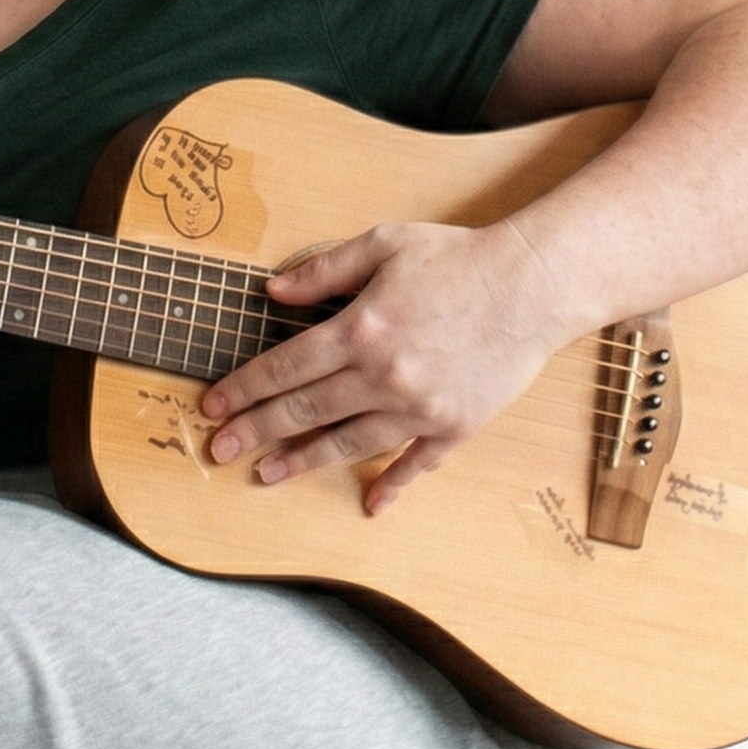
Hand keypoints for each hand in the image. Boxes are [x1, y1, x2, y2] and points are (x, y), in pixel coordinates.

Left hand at [201, 220, 563, 513]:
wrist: (534, 285)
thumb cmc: (457, 257)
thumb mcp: (383, 244)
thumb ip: (323, 268)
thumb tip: (273, 291)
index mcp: (361, 329)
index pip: (285, 367)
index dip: (243, 389)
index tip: (213, 405)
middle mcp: (384, 376)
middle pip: (305, 411)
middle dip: (255, 432)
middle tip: (219, 451)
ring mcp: (420, 408)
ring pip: (348, 443)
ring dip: (302, 461)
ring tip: (267, 474)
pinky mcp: (455, 426)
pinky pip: (416, 464)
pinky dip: (392, 485)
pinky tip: (371, 504)